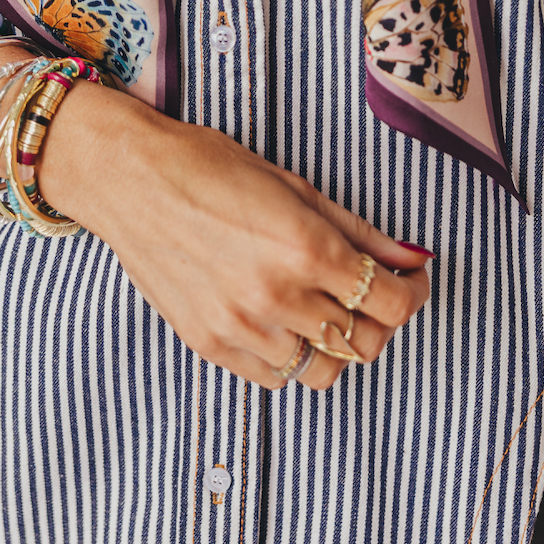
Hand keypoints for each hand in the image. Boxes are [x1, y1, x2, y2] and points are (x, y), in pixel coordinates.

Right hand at [39, 80, 430, 389]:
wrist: (130, 179)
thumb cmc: (209, 166)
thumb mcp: (294, 186)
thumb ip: (359, 230)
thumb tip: (412, 257)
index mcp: (306, 247)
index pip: (392, 302)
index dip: (414, 293)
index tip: (410, 278)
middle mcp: (278, 296)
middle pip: (366, 343)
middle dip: (382, 319)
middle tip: (373, 291)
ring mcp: (242, 328)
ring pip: (324, 370)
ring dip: (336, 341)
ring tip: (323, 306)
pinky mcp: (212, 346)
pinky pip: (276, 377)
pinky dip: (291, 355)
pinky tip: (283, 318)